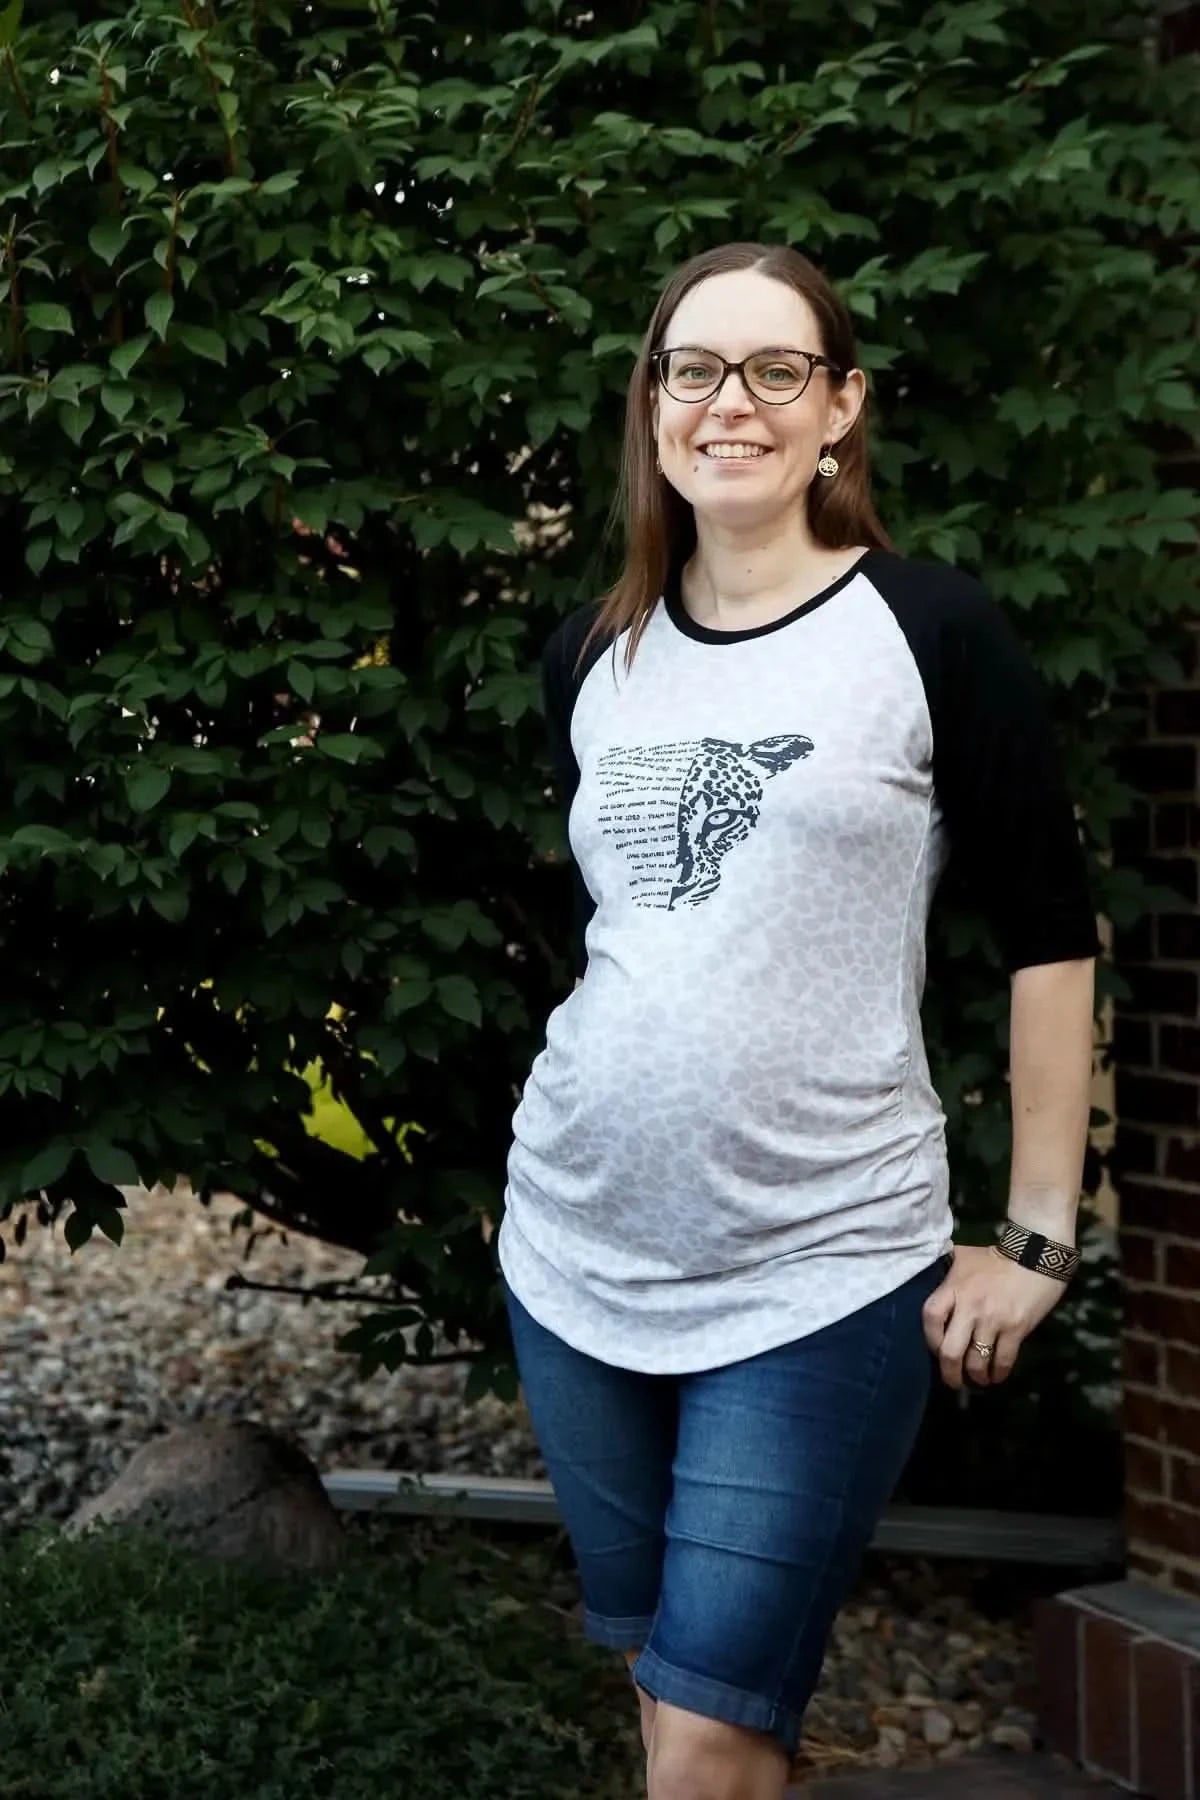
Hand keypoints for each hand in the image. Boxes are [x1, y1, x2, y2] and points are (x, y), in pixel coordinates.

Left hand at [921, 1244, 1068, 1389]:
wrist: (1036, 1254)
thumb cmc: (997, 1257)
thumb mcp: (964, 1256)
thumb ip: (947, 1270)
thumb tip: (932, 1276)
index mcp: (953, 1288)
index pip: (930, 1319)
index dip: (930, 1340)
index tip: (936, 1350)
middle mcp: (970, 1306)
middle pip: (950, 1351)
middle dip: (949, 1373)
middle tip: (953, 1381)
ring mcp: (993, 1319)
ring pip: (976, 1361)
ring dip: (975, 1376)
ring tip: (977, 1380)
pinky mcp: (1016, 1329)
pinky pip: (1002, 1360)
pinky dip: (997, 1374)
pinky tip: (996, 1376)